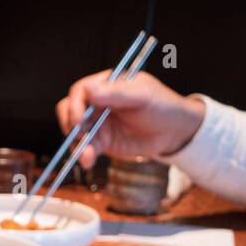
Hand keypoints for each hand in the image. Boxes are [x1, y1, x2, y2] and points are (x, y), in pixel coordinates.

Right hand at [56, 71, 205, 169]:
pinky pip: (84, 148)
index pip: (80, 91)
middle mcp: (98, 103)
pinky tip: (89, 161)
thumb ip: (117, 92)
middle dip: (72, 126)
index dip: (75, 105)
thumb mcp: (143, 95)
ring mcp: (98, 123)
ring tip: (87, 155)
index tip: (80, 121)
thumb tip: (90, 91)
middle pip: (70, 111)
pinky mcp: (101, 142)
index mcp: (107, 85)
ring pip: (75, 133)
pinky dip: (84, 155)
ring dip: (77, 145)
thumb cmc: (162, 106)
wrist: (174, 132)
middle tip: (80, 136)